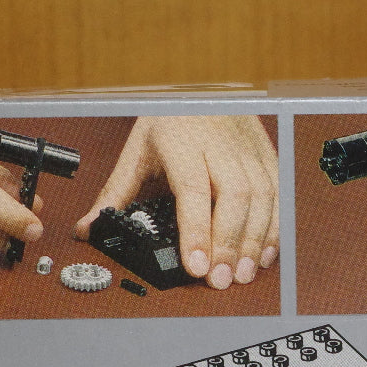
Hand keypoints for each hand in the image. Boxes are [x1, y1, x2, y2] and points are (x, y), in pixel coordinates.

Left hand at [75, 115, 278, 288]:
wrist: (202, 87)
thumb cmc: (171, 117)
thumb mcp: (138, 150)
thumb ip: (116, 193)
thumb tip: (88, 226)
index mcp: (182, 140)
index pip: (193, 189)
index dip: (197, 230)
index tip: (196, 264)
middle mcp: (219, 143)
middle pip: (234, 196)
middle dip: (229, 243)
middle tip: (220, 279)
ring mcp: (247, 148)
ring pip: (261, 196)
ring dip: (255, 240)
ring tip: (241, 274)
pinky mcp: (266, 155)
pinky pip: (278, 194)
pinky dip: (274, 228)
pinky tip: (262, 253)